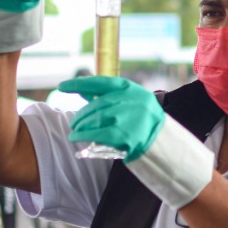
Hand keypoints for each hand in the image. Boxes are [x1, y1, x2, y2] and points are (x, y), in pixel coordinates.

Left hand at [60, 75, 213, 209]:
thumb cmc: (143, 124)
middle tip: (73, 122)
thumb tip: (81, 91)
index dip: (79, 84)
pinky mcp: (127, 136)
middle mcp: (132, 100)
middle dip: (81, 114)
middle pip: (96, 105)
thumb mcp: (131, 105)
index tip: (62, 87)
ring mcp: (130, 118)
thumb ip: (109, 98)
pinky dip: (83, 135)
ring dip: (80, 125)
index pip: (101, 82)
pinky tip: (76, 137)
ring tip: (74, 131)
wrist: (165, 145)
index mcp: (132, 89)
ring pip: (95, 119)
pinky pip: (97, 133)